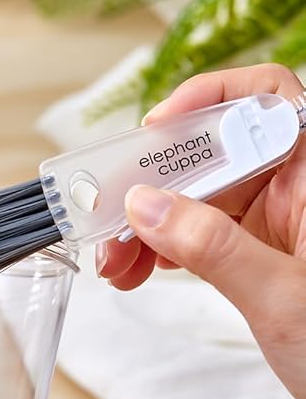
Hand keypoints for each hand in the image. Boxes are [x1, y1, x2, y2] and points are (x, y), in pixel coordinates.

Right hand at [97, 63, 305, 398]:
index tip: (156, 129)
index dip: (207, 99)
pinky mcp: (251, 250)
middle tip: (110, 220)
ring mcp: (271, 220)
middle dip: (153, 185)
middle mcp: (293, 188)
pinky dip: (160, 246)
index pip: (266, 99)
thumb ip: (214, 248)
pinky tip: (139, 268)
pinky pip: (194, 231)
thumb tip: (145, 205)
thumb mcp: (284, 300)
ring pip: (193, 196)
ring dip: (146, 223)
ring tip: (115, 262)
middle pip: (210, 155)